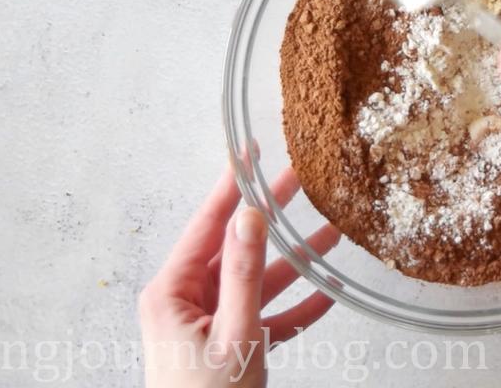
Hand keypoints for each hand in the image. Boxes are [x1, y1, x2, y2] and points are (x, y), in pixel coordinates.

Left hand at [139, 167, 338, 386]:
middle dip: (271, 216)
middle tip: (298, 179)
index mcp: (170, 294)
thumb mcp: (232, 336)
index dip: (231, 185)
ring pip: (256, 282)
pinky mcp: (228, 347)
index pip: (206, 225)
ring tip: (330, 232)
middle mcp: (184, 303)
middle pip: (235, 247)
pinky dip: (296, 309)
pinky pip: (265, 317)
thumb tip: (249, 217)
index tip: (249, 152)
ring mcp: (206, 325)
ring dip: (294, 264)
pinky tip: (329, 295)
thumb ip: (243, 275)